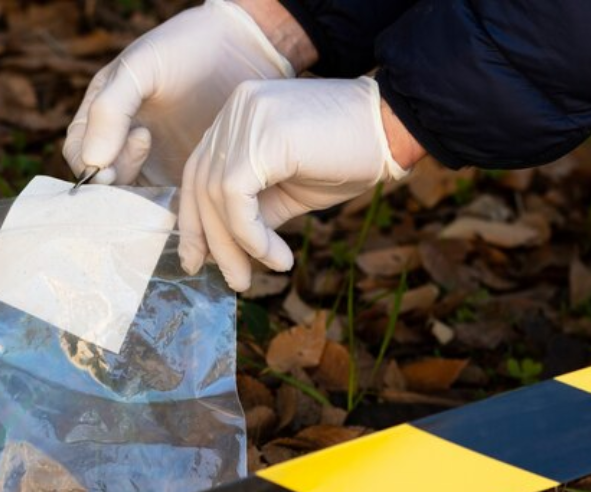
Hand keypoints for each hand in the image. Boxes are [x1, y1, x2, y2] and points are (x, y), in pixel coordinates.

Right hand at [63, 0, 304, 186]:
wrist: (244, 47)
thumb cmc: (186, 48)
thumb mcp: (141, 67)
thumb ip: (110, 110)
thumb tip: (93, 161)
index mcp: (101, 115)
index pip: (79, 153)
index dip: (90, 165)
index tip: (117, 157)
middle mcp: (120, 142)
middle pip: (102, 182)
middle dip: (116, 180)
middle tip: (146, 144)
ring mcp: (151, 162)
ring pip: (131, 197)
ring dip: (142, 194)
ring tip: (165, 156)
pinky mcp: (180, 176)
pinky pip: (164, 202)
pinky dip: (168, 203)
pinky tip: (186, 181)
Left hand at [178, 76, 413, 290]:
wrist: (395, 128)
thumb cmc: (347, 157)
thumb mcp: (287, 191)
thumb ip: (250, 211)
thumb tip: (219, 251)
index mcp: (236, 116)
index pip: (199, 172)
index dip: (194, 220)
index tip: (199, 260)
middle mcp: (234, 110)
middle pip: (202, 185)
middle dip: (210, 241)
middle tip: (232, 282)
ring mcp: (246, 118)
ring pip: (216, 195)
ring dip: (234, 246)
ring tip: (253, 276)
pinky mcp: (262, 137)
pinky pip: (236, 198)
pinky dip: (251, 236)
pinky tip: (276, 257)